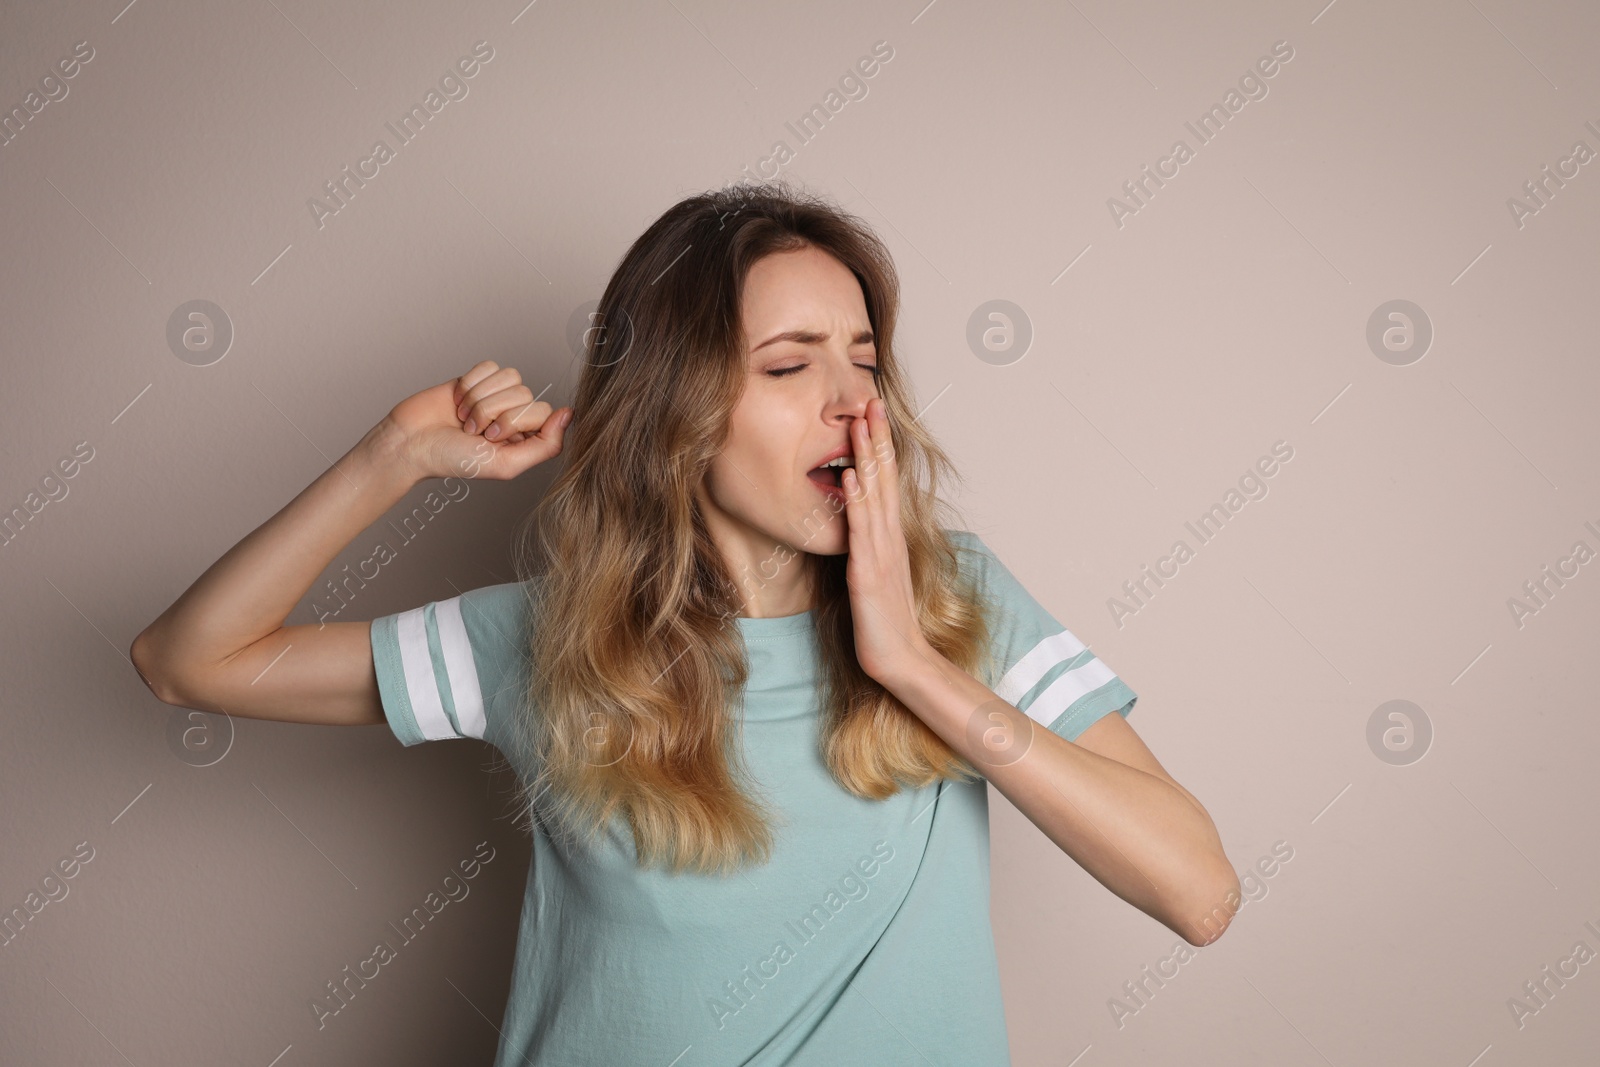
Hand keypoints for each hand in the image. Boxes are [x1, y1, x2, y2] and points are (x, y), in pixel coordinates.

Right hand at [381, 361, 573, 482]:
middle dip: (493, 412)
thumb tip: (570, 414)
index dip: (514, 422)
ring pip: (510, 377)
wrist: (411, 442)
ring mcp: (496, 395)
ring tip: (463, 418)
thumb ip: (546, 445)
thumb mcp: (505, 464)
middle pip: (526, 393)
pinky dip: (470, 384)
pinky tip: (457, 401)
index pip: (543, 413)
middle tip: (472, 431)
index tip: (492, 439)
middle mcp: (515, 414)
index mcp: (526, 437)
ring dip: (480, 398)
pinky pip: (489, 366)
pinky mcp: (476, 378)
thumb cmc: (454, 459)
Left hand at [840, 397, 935, 683]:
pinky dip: (856, 504)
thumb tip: (862, 523)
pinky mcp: (868, 575)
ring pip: (875, 497)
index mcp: (891, 538)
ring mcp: (881, 555)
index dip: (880, 448)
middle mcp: (889, 539)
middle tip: (872, 400)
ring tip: (861, 425)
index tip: (873, 415)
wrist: (903, 660)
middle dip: (877, 439)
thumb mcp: (879, 575)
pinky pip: (861, 534)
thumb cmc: (886, 622)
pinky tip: (849, 481)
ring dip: (867, 460)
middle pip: (885, 479)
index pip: (887, 483)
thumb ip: (873, 548)